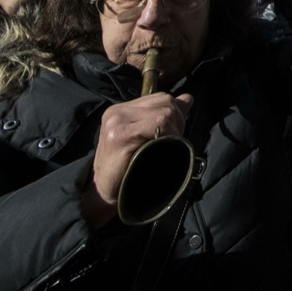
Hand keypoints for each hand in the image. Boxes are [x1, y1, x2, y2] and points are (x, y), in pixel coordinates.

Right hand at [81, 92, 192, 226]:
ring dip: (175, 131)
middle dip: (178, 122)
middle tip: (173, 142)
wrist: (103, 193)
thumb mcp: (146, 137)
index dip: (176, 114)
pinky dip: (169, 135)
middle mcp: (117, 112)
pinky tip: (164, 149)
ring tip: (167, 147)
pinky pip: (158, 124)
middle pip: (165, 102)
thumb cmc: (127, 168)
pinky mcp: (119, 135)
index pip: (161, 98)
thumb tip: (188, 98)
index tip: (176, 134)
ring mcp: (117, 121)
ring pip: (164, 112)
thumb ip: (164, 116)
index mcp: (121, 110)